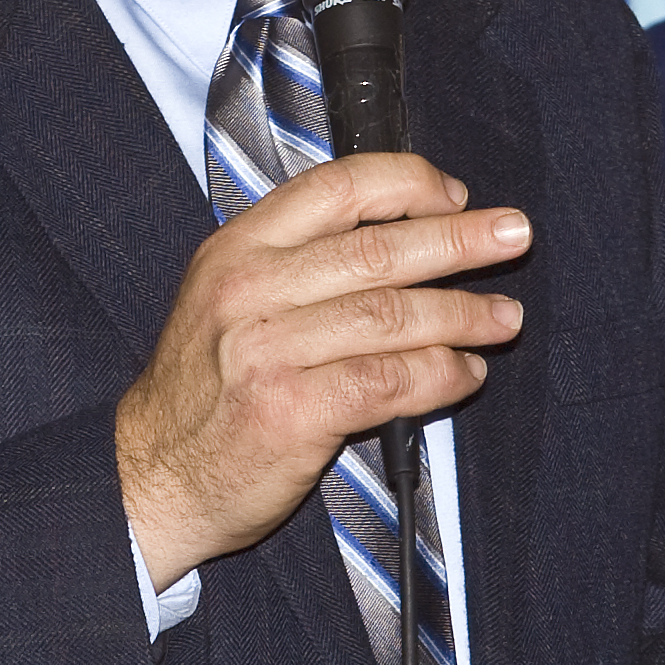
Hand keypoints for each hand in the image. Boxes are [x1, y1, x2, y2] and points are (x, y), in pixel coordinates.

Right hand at [114, 153, 527, 584]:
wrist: (150, 479)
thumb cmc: (206, 389)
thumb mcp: (227, 297)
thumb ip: (298, 261)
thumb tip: (407, 231)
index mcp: (237, 247)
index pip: (337, 186)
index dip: (409, 184)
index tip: (455, 196)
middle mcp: (249, 288)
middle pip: (378, 248)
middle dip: (460, 240)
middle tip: (515, 236)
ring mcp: (268, 350)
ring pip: (393, 314)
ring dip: (464, 313)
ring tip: (504, 318)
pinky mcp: (290, 411)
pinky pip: (390, 381)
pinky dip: (440, 374)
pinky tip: (465, 374)